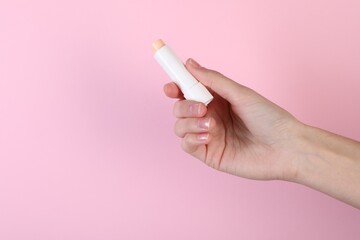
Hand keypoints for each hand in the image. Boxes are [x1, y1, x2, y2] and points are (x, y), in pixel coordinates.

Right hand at [164, 58, 302, 180]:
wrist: (285, 148)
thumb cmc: (269, 118)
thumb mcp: (240, 93)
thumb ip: (213, 80)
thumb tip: (189, 63)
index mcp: (217, 100)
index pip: (188, 91)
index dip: (176, 88)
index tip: (170, 87)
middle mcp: (210, 116)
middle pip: (180, 108)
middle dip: (184, 106)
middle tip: (202, 107)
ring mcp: (208, 136)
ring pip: (180, 126)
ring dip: (189, 122)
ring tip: (210, 124)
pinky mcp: (209, 154)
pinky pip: (186, 145)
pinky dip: (191, 138)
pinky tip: (208, 135)